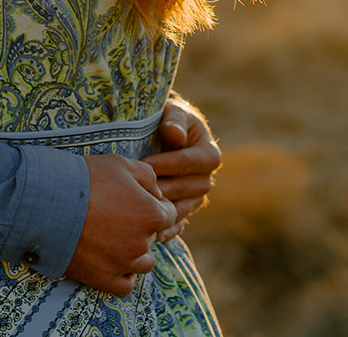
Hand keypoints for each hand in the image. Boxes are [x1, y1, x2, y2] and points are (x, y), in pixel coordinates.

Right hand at [64, 154, 170, 296]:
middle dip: (139, 227)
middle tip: (114, 215)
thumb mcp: (121, 164)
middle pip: (153, 238)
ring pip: (143, 263)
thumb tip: (157, 193)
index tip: (135, 201)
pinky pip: (125, 285)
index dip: (153, 205)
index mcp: (152, 215)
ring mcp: (123, 264)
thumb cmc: (84, 178)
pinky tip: (109, 259)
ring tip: (111, 238)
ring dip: (133, 253)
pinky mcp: (104, 279)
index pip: (168, 215)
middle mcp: (142, 243)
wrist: (46, 202)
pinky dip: (121, 275)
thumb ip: (148, 177)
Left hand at [144, 95, 220, 240]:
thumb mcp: (172, 111)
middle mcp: (206, 177)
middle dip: (164, 187)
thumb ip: (174, 120)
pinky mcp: (183, 208)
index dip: (169, 163)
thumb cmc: (166, 119)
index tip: (145, 164)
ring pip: (185, 207)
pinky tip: (157, 236)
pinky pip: (180, 222)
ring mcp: (195, 196)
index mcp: (209, 153)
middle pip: (189, 188)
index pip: (192, 162)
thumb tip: (175, 136)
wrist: (159, 133)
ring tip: (143, 210)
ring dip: (166, 210)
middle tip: (138, 188)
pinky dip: (170, 230)